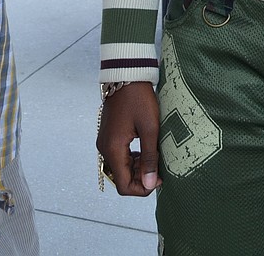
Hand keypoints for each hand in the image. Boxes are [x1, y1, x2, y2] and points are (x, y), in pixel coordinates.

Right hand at [96, 82, 161, 196]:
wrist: (126, 74)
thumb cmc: (139, 99)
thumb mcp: (149, 129)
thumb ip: (149, 159)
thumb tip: (150, 185)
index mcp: (113, 149)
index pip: (123, 185)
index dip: (142, 188)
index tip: (158, 177)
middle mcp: (104, 148)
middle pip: (121, 178)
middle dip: (141, 177)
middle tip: (158, 165)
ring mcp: (105, 141)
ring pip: (120, 167)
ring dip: (137, 168)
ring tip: (154, 156)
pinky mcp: (108, 134)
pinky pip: (119, 156)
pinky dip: (132, 158)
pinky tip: (145, 149)